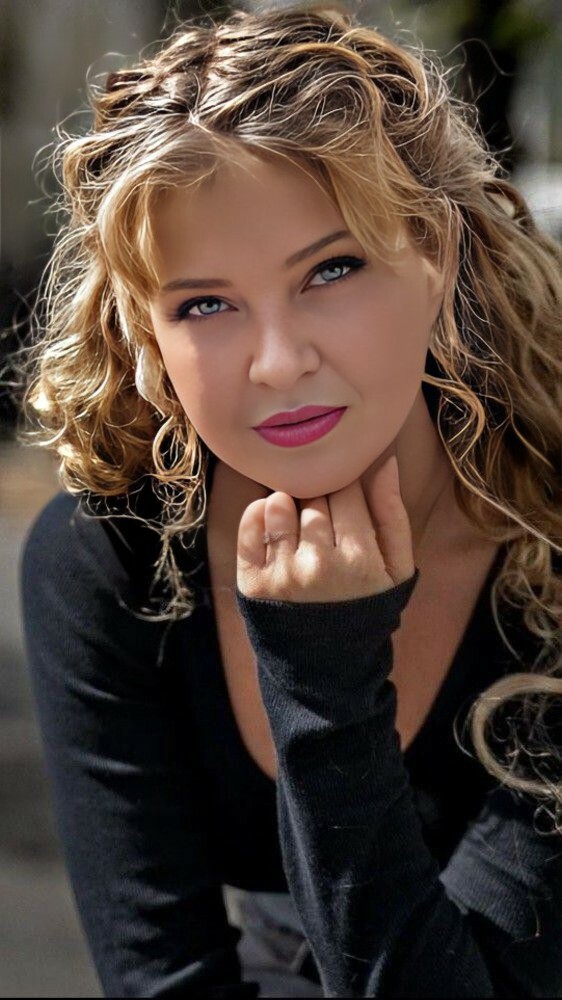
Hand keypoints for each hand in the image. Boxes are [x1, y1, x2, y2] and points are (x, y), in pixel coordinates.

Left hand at [236, 453, 415, 602]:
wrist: (327, 664)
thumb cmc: (366, 607)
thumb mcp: (396, 568)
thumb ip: (392, 513)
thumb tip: (385, 460)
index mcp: (360, 560)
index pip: (347, 490)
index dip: (346, 486)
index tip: (344, 498)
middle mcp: (319, 566)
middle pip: (314, 497)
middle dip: (318, 496)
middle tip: (323, 512)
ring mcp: (283, 574)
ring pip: (281, 506)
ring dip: (288, 503)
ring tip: (298, 517)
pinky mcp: (253, 582)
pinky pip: (249, 527)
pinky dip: (258, 513)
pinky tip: (272, 519)